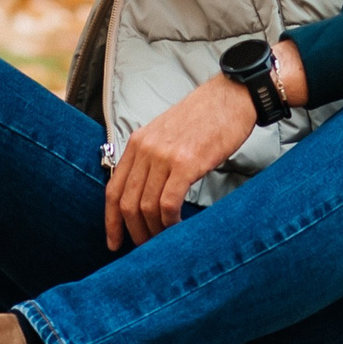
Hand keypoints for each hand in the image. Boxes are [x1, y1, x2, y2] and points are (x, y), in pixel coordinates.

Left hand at [104, 75, 255, 249]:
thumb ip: (152, 158)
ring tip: (165, 240)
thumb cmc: (205, 117)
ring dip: (153, 230)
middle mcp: (145, 149)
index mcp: (137, 143)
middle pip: (127, 203)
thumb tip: (146, 193)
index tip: (114, 242)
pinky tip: (179, 226)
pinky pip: (168, 203)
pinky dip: (170, 222)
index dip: (111, 221)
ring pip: (146, 206)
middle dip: (133, 232)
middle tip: (146, 247)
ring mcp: (164, 156)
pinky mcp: (186, 163)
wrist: (232, 96)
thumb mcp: (167, 133)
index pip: (113, 189)